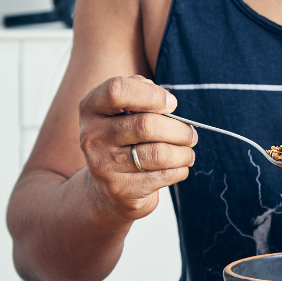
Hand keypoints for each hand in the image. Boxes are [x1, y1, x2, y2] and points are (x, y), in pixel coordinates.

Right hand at [79, 75, 196, 221]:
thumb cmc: (126, 138)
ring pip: (158, 153)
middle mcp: (92, 136)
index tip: (171, 104)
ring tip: (188, 151)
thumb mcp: (125, 110)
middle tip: (190, 134)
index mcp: (91, 108)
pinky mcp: (120, 190)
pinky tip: (179, 167)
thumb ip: (142, 93)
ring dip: (184, 152)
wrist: (109, 189)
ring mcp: (103, 166)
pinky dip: (180, 169)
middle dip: (179, 129)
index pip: (117, 90)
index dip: (151, 94)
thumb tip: (167, 102)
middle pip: (145, 125)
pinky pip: (163, 175)